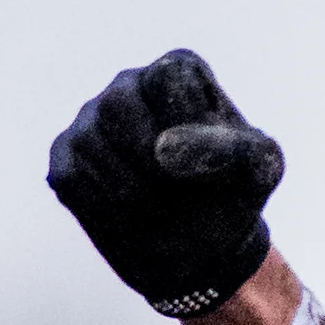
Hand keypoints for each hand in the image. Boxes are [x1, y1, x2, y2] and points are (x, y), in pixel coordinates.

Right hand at [47, 49, 285, 319]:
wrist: (201, 250)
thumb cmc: (232, 198)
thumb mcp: (259, 172)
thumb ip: (242, 149)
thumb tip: (183, 148)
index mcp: (178, 74)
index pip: (169, 78)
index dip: (186, 125)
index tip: (206, 167)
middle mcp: (128, 87)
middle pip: (118, 103)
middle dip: (150, 157)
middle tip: (177, 192)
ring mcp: (90, 120)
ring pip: (90, 142)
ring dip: (134, 192)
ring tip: (165, 213)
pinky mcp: (65, 157)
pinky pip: (73, 175)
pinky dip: (107, 207)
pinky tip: (135, 218)